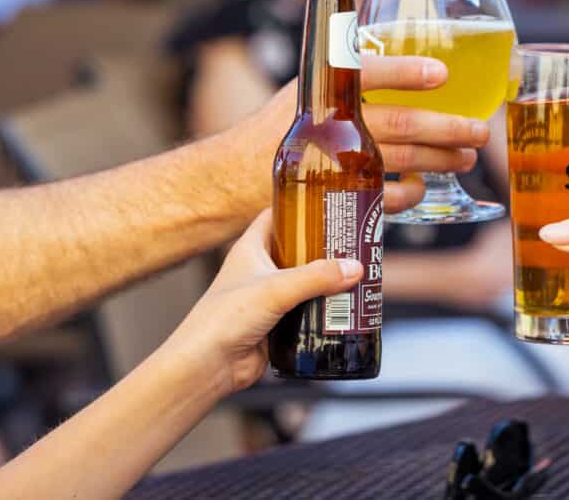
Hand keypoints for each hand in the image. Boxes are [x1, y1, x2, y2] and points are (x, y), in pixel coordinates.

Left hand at [162, 210, 362, 395]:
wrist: (208, 366)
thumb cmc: (224, 319)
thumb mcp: (275, 289)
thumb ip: (316, 276)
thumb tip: (354, 267)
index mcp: (251, 249)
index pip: (277, 216)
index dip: (301, 207)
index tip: (330, 202)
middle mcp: (260, 270)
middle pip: (299, 248)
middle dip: (326, 246)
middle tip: (356, 240)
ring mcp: (270, 297)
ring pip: (307, 280)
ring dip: (330, 279)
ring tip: (360, 270)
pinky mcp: (280, 322)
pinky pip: (309, 308)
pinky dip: (327, 306)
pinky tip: (348, 304)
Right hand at [228, 56, 490, 215]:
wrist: (234, 176)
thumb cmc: (282, 123)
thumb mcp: (307, 84)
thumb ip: (349, 68)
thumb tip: (397, 37)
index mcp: (324, 89)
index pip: (368, 72)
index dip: (406, 72)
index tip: (442, 73)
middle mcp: (330, 124)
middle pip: (400, 123)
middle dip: (446, 128)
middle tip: (478, 130)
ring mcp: (335, 162)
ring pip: (401, 161)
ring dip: (441, 160)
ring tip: (466, 158)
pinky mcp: (336, 194)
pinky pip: (384, 198)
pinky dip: (410, 194)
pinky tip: (424, 186)